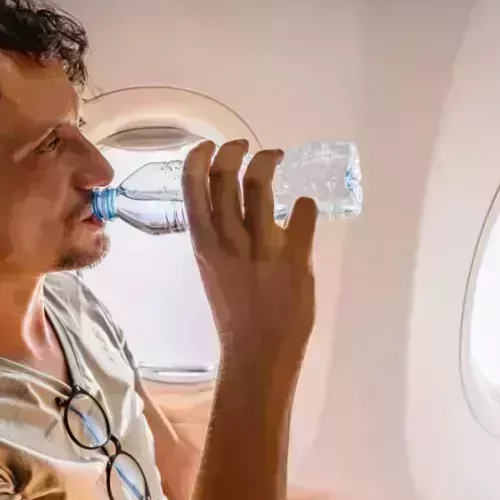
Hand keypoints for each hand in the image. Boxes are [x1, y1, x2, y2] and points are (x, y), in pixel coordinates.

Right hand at [181, 139, 317, 389]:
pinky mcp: (296, 257)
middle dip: (235, 151)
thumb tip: (232, 212)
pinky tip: (305, 207)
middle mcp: (229, 240)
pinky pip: (302, 213)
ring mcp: (263, 247)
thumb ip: (220, 241)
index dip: (199, 160)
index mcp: (204, 245)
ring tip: (276, 156)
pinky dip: (305, 204)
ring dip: (268, 162)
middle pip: (227, 177)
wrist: (258, 353)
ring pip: (261, 185)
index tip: (208, 146)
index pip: (193, 189)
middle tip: (245, 146)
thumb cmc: (233, 314)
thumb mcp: (213, 271)